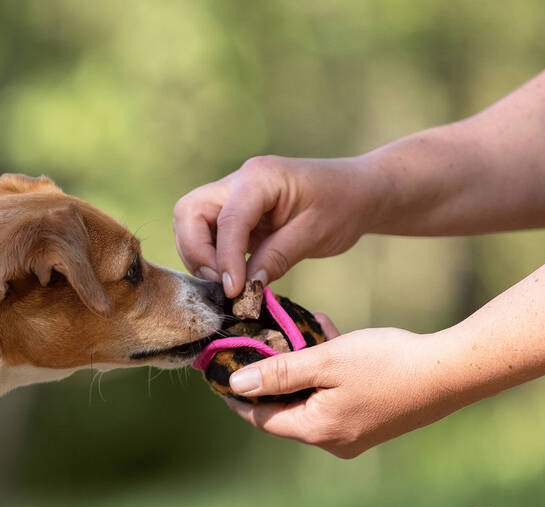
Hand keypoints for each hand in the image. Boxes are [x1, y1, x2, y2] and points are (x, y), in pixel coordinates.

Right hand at [173, 156, 376, 296]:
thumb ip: (278, 257)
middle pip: (189, 213)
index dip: (225, 258)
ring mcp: (231, 197)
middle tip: (222, 285)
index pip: (228, 219)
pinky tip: (232, 278)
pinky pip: (205, 235)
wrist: (356, 192)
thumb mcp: (316, 234)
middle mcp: (236, 182)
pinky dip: (211, 258)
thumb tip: (246, 287)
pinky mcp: (232, 215)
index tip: (232, 291)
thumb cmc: (342, 206)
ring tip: (229, 284)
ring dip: (200, 258)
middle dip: (196, 252)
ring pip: (190, 225)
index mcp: (260, 177)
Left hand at [224, 322, 467, 457]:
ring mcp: (354, 432)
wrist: (451, 371)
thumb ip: (279, 372)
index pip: (261, 417)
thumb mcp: (325, 361)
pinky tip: (323, 329)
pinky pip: (335, 393)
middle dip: (270, 373)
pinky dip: (325, 367)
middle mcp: (333, 440)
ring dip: (299, 363)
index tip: (217, 372)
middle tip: (252, 343)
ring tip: (289, 327)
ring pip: (311, 396)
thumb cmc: (387, 363)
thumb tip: (236, 384)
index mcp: (317, 430)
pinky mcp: (371, 417)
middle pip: (285, 407)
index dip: (236, 395)